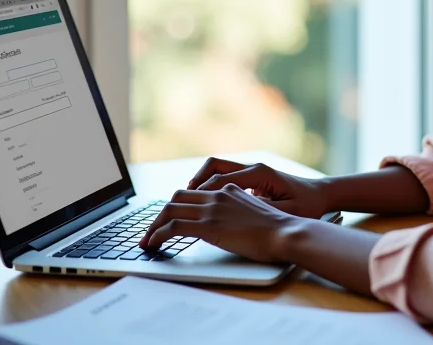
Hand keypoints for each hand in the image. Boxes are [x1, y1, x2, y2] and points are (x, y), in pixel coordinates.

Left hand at [138, 184, 296, 261]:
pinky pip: (174, 227)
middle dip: (161, 214)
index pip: (194, 191)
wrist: (285, 232)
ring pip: (171, 209)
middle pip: (178, 197)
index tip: (169, 218)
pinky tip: (153, 244)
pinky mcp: (209, 225)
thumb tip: (226, 223)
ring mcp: (213, 208)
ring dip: (154, 225)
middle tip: (152, 229)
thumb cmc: (277, 228)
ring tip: (147, 239)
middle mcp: (218, 194)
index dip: (178, 204)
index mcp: (229, 189)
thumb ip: (237, 211)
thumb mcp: (255, 212)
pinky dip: (158, 234)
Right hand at [185, 157, 329, 218]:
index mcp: (259, 174)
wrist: (322, 195)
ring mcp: (252, 172)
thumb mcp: (285, 211)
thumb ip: (261, 209)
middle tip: (176, 203)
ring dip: (200, 183)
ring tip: (185, 202)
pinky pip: (225, 177)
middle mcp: (253, 168)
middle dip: (193, 183)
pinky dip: (210, 186)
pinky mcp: (253, 179)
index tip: (187, 205)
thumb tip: (236, 211)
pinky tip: (203, 203)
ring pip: (217, 169)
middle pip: (214, 167)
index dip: (201, 193)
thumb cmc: (307, 205)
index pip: (221, 179)